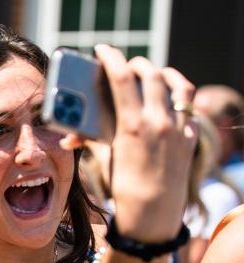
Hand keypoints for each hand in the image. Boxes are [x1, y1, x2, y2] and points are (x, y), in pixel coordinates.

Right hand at [63, 45, 197, 242]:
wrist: (153, 213)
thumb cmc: (124, 187)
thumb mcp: (105, 158)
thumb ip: (91, 138)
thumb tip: (72, 134)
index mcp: (134, 125)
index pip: (122, 77)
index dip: (111, 58)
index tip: (103, 50)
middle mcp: (160, 121)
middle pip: (151, 75)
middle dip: (136, 64)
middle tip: (125, 64)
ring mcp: (179, 127)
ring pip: (177, 84)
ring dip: (163, 73)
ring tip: (151, 73)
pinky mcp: (190, 136)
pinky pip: (188, 106)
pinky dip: (177, 96)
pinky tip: (168, 98)